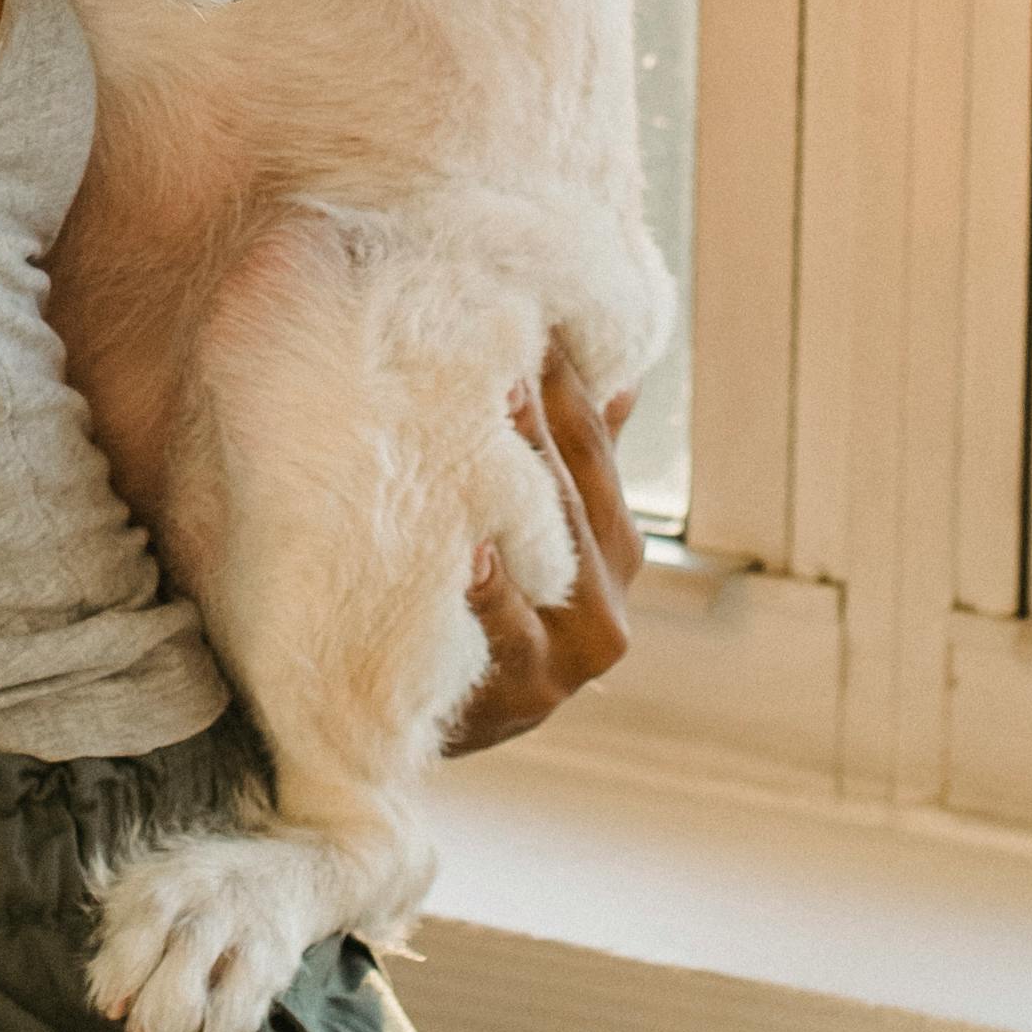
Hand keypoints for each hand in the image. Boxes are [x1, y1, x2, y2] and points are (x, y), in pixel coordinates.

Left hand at [443, 354, 644, 752]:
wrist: (417, 716)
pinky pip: (506, 636)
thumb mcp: (536, 530)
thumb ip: (572, 457)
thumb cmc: (485, 602)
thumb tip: (613, 370)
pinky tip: (474, 552)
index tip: (528, 314)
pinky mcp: (519, 699)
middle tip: (505, 350)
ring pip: (552, 558)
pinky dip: (490, 593)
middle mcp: (606, 603)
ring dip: (521, 493)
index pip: (593, 446)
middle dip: (541, 421)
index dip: (565, 382)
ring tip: (497, 424)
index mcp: (615, 548)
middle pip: (576, 495)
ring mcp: (566, 656)